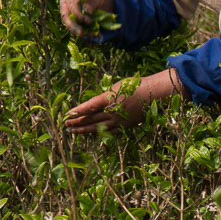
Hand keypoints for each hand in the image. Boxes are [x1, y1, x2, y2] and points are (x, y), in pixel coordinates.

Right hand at [60, 0, 114, 37]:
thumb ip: (92, 1)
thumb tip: (87, 12)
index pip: (70, 5)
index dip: (77, 14)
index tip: (88, 21)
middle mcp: (66, 4)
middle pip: (65, 16)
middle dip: (73, 26)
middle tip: (81, 33)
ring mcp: (68, 12)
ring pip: (69, 24)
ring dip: (78, 32)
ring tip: (90, 36)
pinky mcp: (73, 20)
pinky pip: (76, 28)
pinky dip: (85, 32)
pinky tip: (95, 35)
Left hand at [65, 69, 186, 134]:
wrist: (155, 93)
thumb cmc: (136, 85)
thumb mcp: (117, 87)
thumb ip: (105, 97)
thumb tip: (95, 104)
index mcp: (110, 99)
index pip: (89, 106)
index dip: (78, 111)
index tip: (67, 114)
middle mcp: (113, 111)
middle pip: (91, 118)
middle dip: (77, 121)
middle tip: (66, 124)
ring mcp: (119, 120)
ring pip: (98, 127)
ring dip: (84, 129)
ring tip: (74, 131)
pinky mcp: (126, 125)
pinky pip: (110, 130)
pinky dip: (100, 132)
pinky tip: (94, 134)